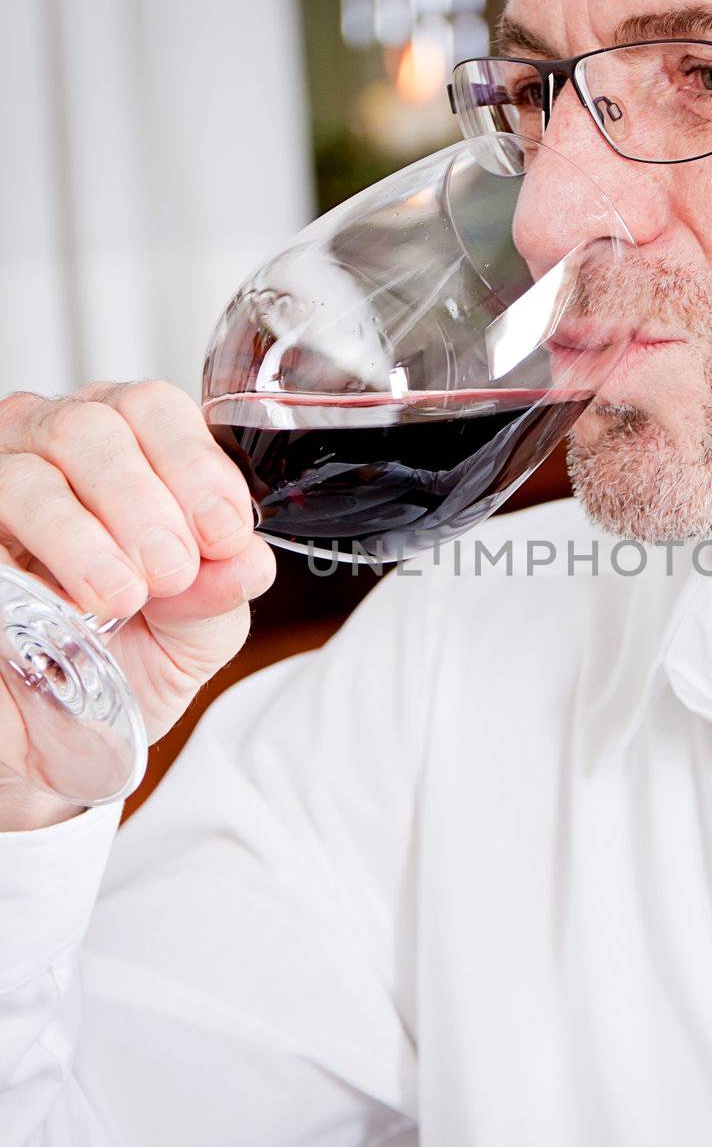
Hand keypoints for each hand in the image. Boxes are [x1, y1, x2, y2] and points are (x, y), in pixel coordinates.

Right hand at [0, 381, 275, 818]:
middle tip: (169, 572)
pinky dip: (28, 567)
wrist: (57, 736)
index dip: (195, 466)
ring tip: (120, 597)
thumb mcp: (197, 630)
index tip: (223, 533)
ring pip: (31, 475)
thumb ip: (223, 588)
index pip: (156, 410)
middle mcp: (51, 449)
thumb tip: (249, 560)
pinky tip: (59, 607)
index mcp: (127, 448)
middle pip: (91, 428)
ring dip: (84, 538)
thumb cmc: (128, 660)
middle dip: (144, 503)